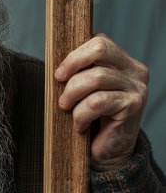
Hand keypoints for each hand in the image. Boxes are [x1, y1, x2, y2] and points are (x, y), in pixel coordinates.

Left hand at [55, 33, 148, 171]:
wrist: (109, 151)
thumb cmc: (92, 117)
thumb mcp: (85, 89)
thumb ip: (79, 71)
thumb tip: (56, 63)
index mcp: (122, 61)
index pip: (98, 41)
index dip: (74, 55)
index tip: (60, 73)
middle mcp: (134, 70)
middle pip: (99, 49)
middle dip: (72, 64)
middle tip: (59, 81)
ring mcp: (136, 87)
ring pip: (95, 77)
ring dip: (72, 94)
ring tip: (67, 108)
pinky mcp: (132, 106)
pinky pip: (96, 102)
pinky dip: (81, 114)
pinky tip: (80, 125)